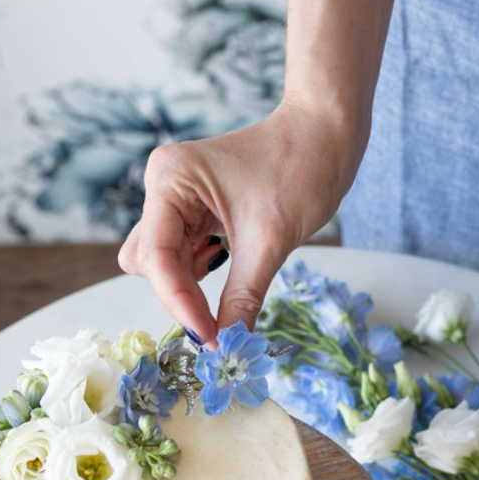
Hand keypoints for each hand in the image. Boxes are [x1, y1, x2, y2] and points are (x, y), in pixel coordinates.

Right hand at [118, 98, 365, 345]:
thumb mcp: (271, 242)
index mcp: (170, 179)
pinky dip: (202, 275)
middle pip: (151, 263)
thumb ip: (242, 298)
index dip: (180, 302)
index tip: (209, 339)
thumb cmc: (302, 168)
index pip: (157, 257)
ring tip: (234, 287)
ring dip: (191, 286)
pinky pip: (183, 256)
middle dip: (182, 295)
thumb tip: (226, 346)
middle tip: (220, 325)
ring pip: (164, 263)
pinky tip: (232, 267)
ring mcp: (176, 198)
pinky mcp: (194, 210)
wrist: (327, 134)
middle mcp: (164, 186)